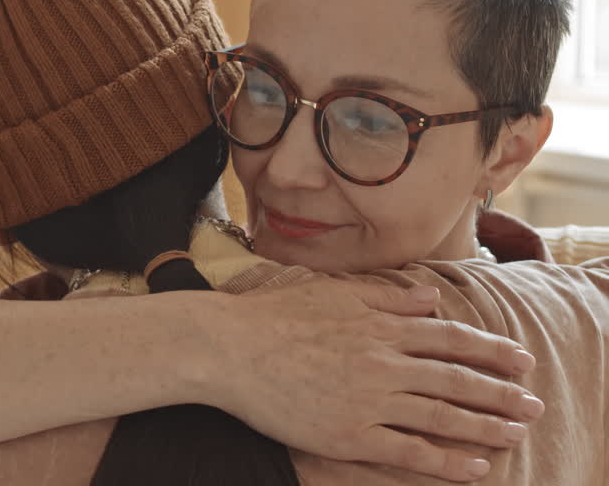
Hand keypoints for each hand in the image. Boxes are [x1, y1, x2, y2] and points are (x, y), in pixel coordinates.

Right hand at [206, 279, 542, 481]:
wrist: (227, 347)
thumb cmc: (271, 316)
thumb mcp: (331, 293)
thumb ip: (384, 298)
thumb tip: (429, 297)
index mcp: (379, 325)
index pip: (449, 338)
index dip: (490, 349)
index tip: (520, 359)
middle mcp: (383, 362)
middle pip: (456, 379)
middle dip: (500, 392)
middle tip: (534, 405)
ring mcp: (368, 400)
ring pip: (442, 417)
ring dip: (485, 427)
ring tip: (516, 435)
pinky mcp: (348, 434)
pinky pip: (409, 452)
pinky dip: (445, 461)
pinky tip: (473, 468)